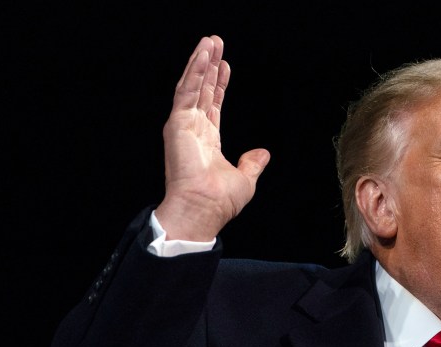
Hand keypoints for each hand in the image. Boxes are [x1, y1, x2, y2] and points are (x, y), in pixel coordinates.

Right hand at [155, 35, 270, 240]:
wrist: (204, 209)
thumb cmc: (219, 201)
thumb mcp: (245, 179)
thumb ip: (252, 164)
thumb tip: (263, 153)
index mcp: (207, 141)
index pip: (213, 105)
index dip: (220, 85)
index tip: (226, 66)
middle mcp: (193, 130)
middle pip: (202, 90)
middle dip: (209, 66)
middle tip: (215, 43)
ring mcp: (184, 125)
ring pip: (192, 86)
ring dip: (201, 62)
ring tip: (210, 42)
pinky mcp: (177, 123)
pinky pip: (186, 92)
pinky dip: (194, 73)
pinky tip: (203, 56)